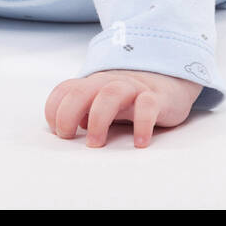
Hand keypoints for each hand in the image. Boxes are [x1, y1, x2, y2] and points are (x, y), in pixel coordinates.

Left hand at [44, 69, 203, 147]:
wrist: (170, 81)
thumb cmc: (130, 99)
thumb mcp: (103, 102)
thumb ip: (85, 110)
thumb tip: (70, 128)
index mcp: (94, 84)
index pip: (65, 90)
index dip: (54, 110)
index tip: (58, 132)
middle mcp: (110, 82)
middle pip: (81, 91)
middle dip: (68, 115)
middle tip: (68, 137)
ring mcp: (133, 87)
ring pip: (111, 94)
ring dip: (98, 120)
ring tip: (96, 144)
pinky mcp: (157, 97)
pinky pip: (148, 106)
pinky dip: (142, 124)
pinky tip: (139, 142)